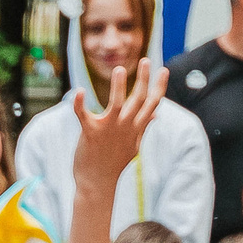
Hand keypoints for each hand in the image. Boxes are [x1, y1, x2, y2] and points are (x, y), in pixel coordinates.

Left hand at [71, 61, 164, 194]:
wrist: (97, 183)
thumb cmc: (114, 162)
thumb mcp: (133, 145)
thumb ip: (143, 126)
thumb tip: (155, 113)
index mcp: (135, 128)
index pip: (152, 103)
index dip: (159, 86)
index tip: (164, 70)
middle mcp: (125, 127)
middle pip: (138, 99)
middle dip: (144, 79)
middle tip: (146, 59)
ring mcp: (108, 129)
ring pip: (116, 103)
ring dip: (118, 85)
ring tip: (120, 69)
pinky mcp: (91, 133)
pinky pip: (83, 115)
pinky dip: (79, 103)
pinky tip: (78, 91)